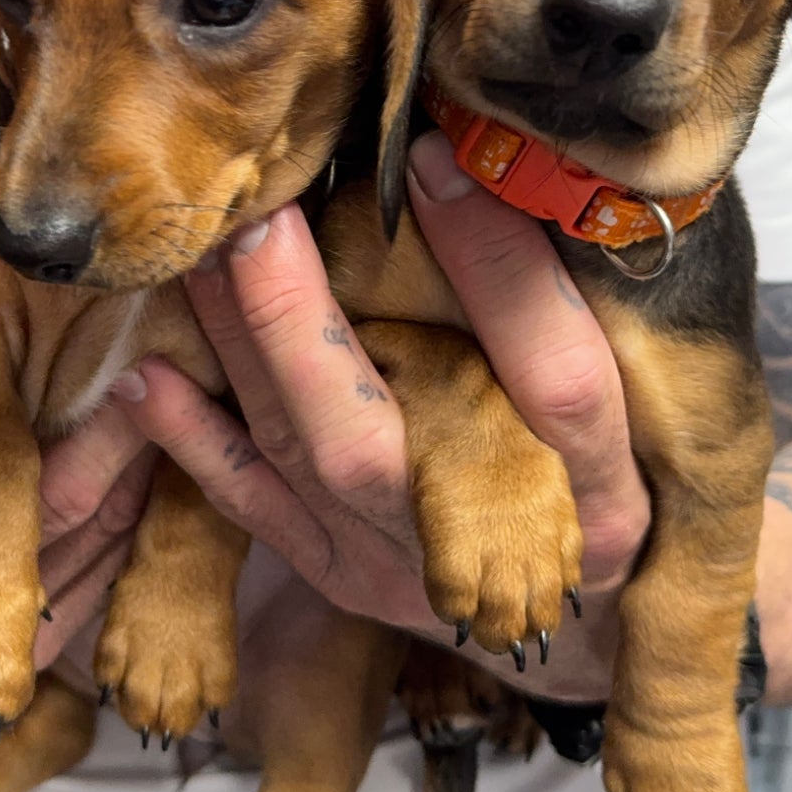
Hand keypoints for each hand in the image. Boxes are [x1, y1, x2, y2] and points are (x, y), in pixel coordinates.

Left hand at [118, 132, 647, 699]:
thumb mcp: (644, 408)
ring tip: (200, 257)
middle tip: (259, 220)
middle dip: (303, 326)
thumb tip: (497, 174)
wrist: (586, 630)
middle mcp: (502, 541)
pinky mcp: (343, 580)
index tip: (434, 161)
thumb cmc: (612, 481)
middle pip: (385, 441)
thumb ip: (576, 315)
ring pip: (303, 462)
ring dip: (240, 353)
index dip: (497, 270)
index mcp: (602, 488)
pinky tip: (147, 375)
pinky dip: (195, 444)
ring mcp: (405, 569)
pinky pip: (254, 512)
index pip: (553, 377)